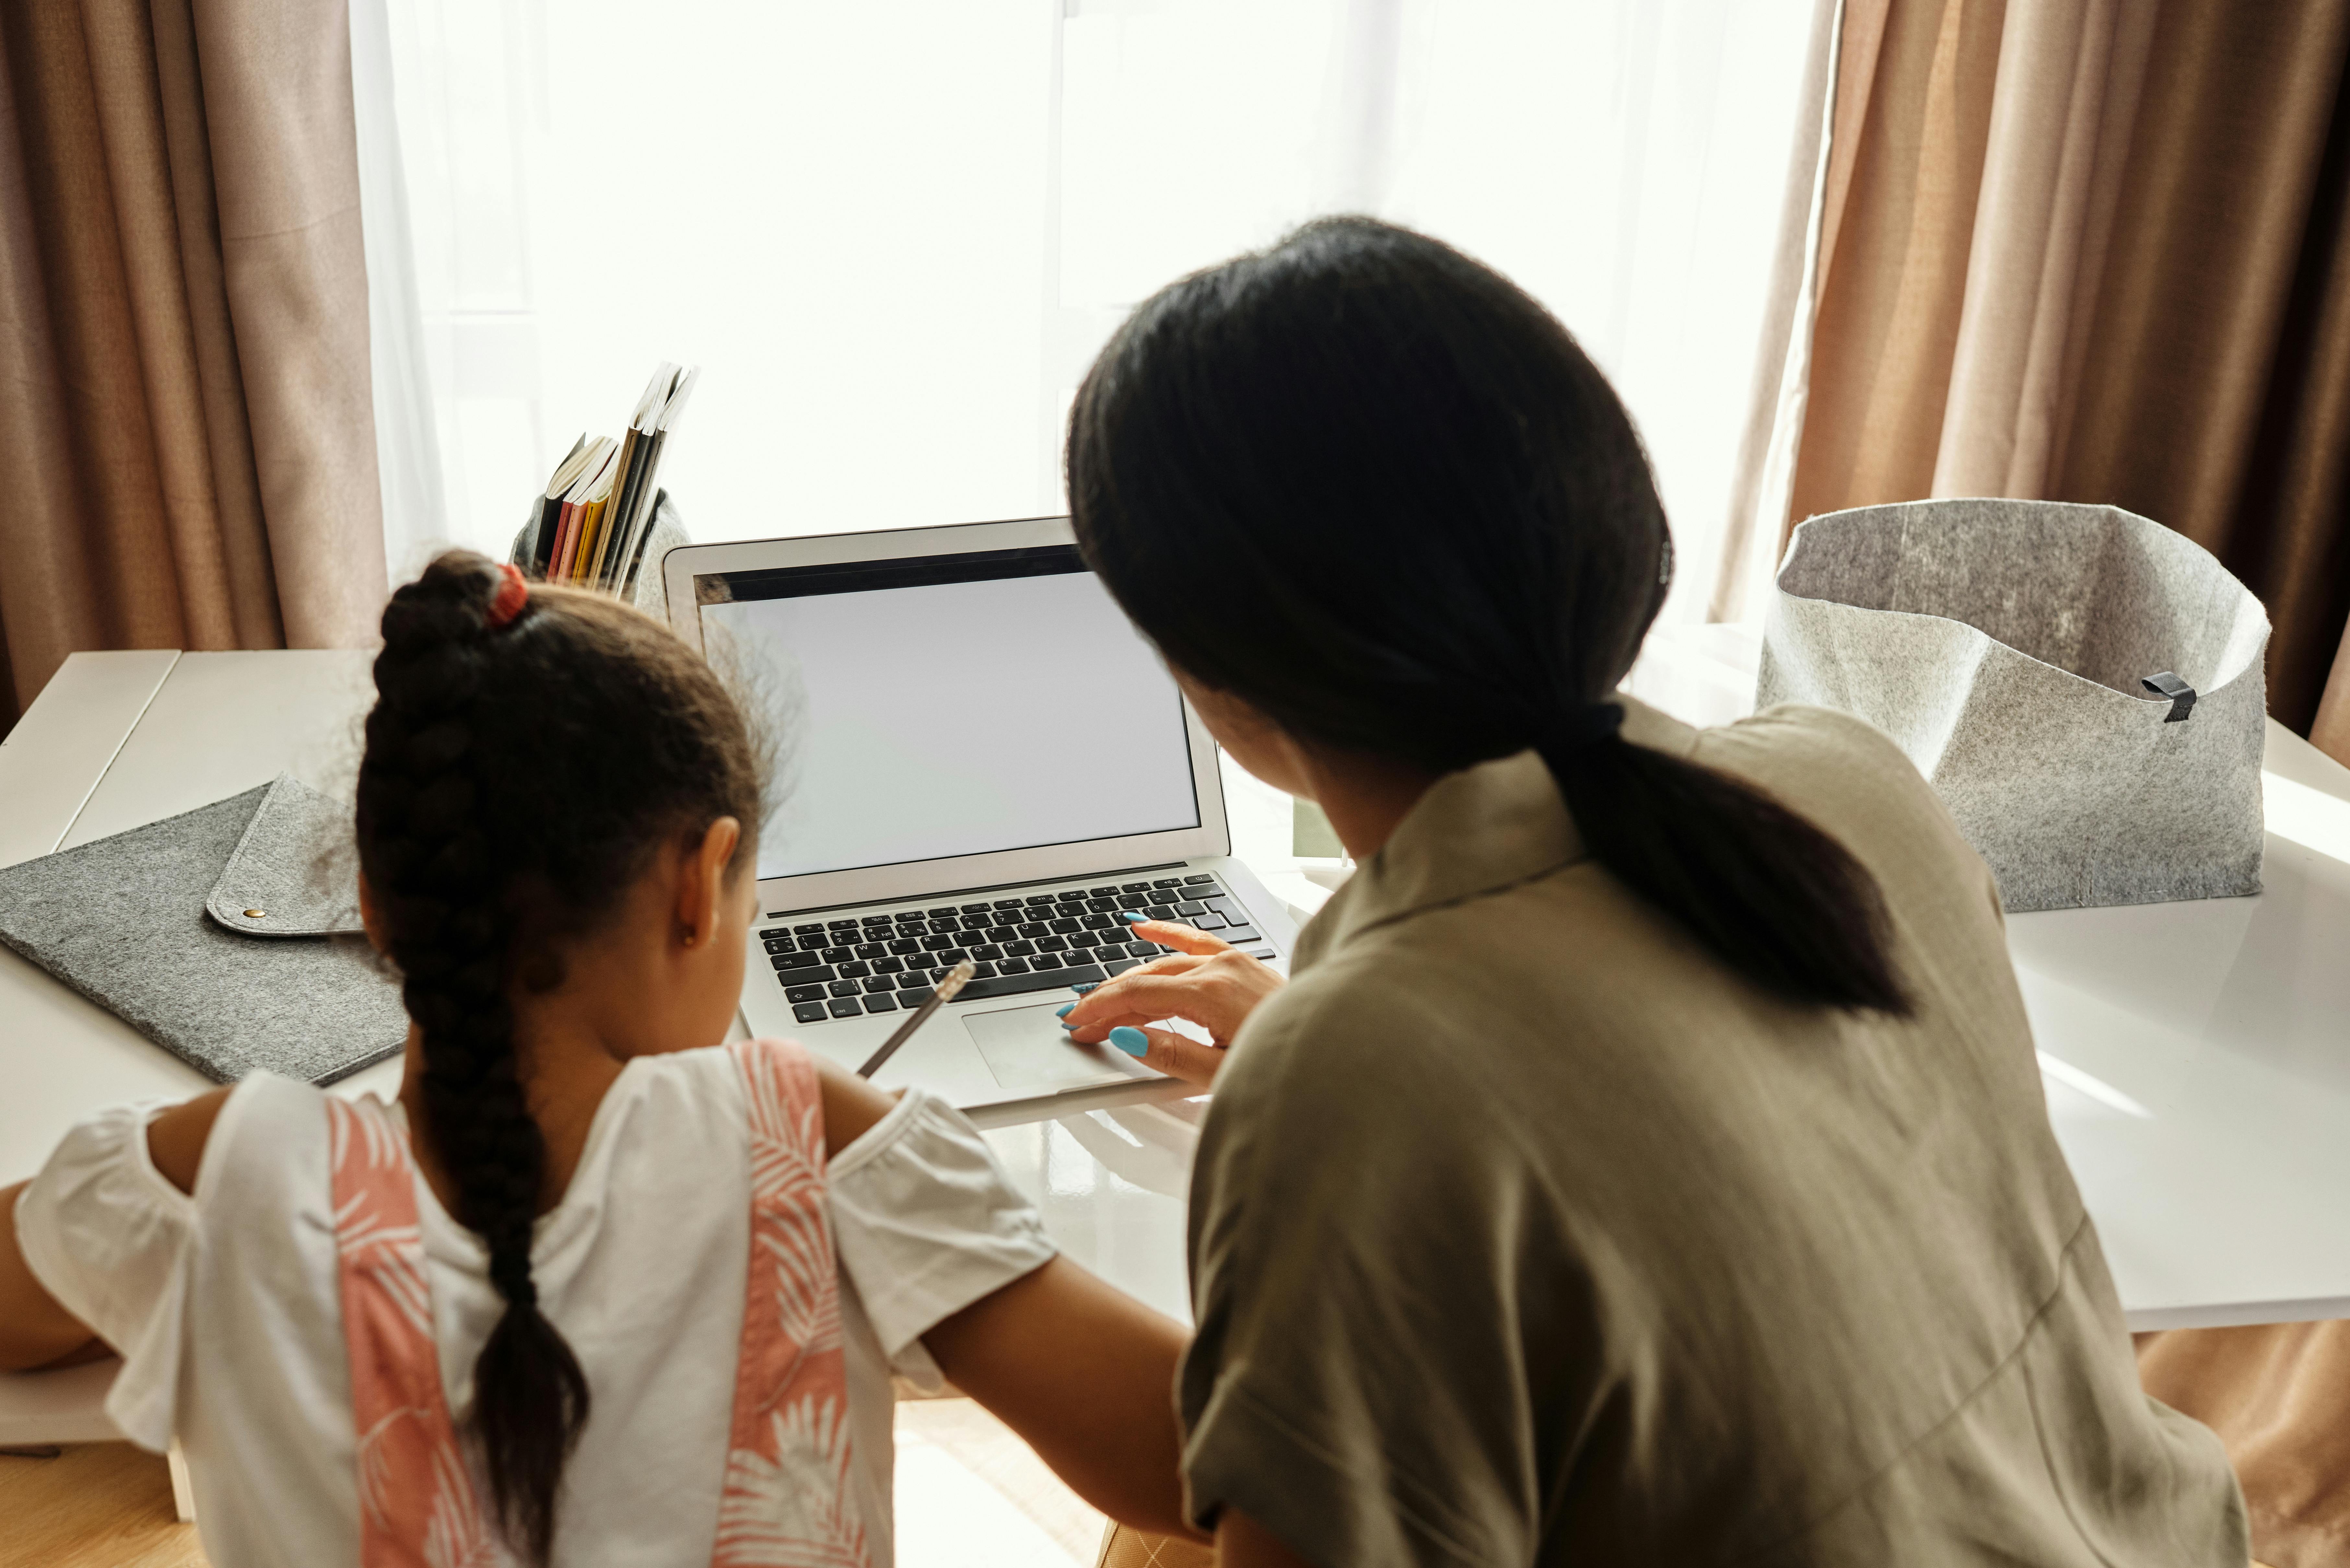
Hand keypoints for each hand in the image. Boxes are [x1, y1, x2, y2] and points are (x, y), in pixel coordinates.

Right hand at [1058, 919, 1284, 1085]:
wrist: (1331, 1049)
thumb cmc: (1284, 1064)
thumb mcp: (1220, 1072)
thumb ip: (1170, 1053)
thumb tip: (1126, 1035)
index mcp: (1211, 994)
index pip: (1138, 994)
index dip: (1101, 1008)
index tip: (1075, 1021)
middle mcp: (1221, 969)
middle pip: (1147, 979)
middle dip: (1109, 1001)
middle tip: (1080, 1022)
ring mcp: (1233, 961)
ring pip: (1166, 963)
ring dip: (1131, 981)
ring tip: (1102, 1000)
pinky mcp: (1242, 963)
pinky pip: (1196, 940)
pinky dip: (1166, 933)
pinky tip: (1143, 926)